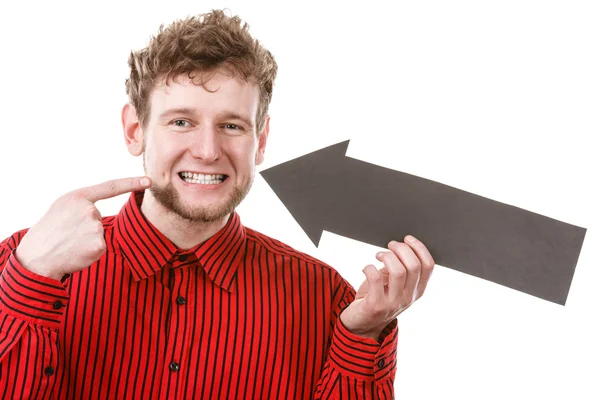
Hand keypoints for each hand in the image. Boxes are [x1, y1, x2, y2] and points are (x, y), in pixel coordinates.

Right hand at [15, 177, 151, 279]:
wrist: (36, 257)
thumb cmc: (48, 232)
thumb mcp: (62, 208)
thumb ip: (83, 205)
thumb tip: (98, 212)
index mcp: (78, 197)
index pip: (110, 187)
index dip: (132, 183)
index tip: (149, 181)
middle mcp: (88, 210)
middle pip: (99, 218)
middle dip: (86, 228)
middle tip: (66, 234)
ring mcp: (94, 227)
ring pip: (100, 233)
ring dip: (88, 240)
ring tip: (69, 243)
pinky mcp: (99, 244)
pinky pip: (100, 247)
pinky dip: (91, 252)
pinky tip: (76, 252)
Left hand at [340, 235, 434, 339]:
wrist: (362, 325)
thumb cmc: (377, 297)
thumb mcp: (394, 285)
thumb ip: (399, 268)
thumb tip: (400, 245)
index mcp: (417, 290)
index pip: (429, 266)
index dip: (419, 248)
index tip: (407, 238)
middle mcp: (408, 297)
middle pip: (413, 265)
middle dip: (401, 248)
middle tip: (390, 246)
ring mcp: (393, 303)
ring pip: (398, 271)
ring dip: (387, 257)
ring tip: (379, 255)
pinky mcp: (376, 305)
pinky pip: (376, 278)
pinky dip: (369, 267)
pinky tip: (366, 268)